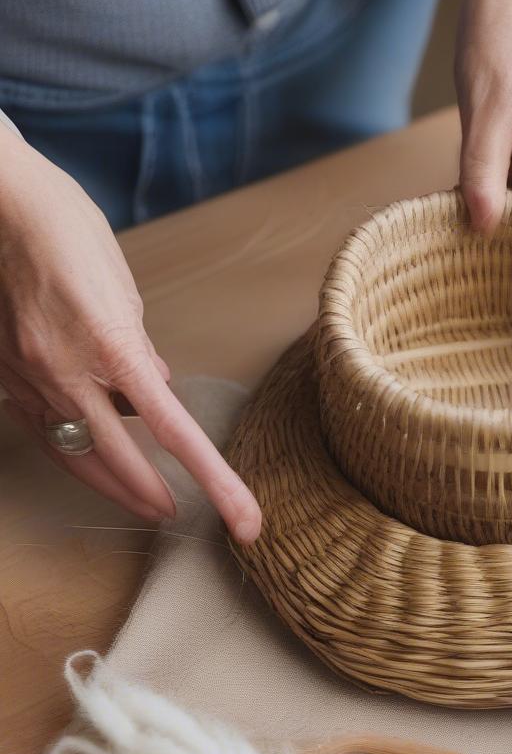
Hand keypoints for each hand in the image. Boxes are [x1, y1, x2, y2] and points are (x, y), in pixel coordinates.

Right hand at [0, 131, 260, 543]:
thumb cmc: (71, 234)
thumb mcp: (125, 290)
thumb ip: (139, 350)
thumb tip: (153, 390)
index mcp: (114, 347)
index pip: (175, 432)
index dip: (216, 482)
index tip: (244, 520)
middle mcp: (67, 372)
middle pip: (119, 459)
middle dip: (151, 495)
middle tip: (177, 516)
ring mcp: (30, 377)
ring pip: (75, 454)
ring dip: (111, 485)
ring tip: (142, 501)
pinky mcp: (4, 374)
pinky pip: (42, 428)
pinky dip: (72, 449)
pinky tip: (90, 460)